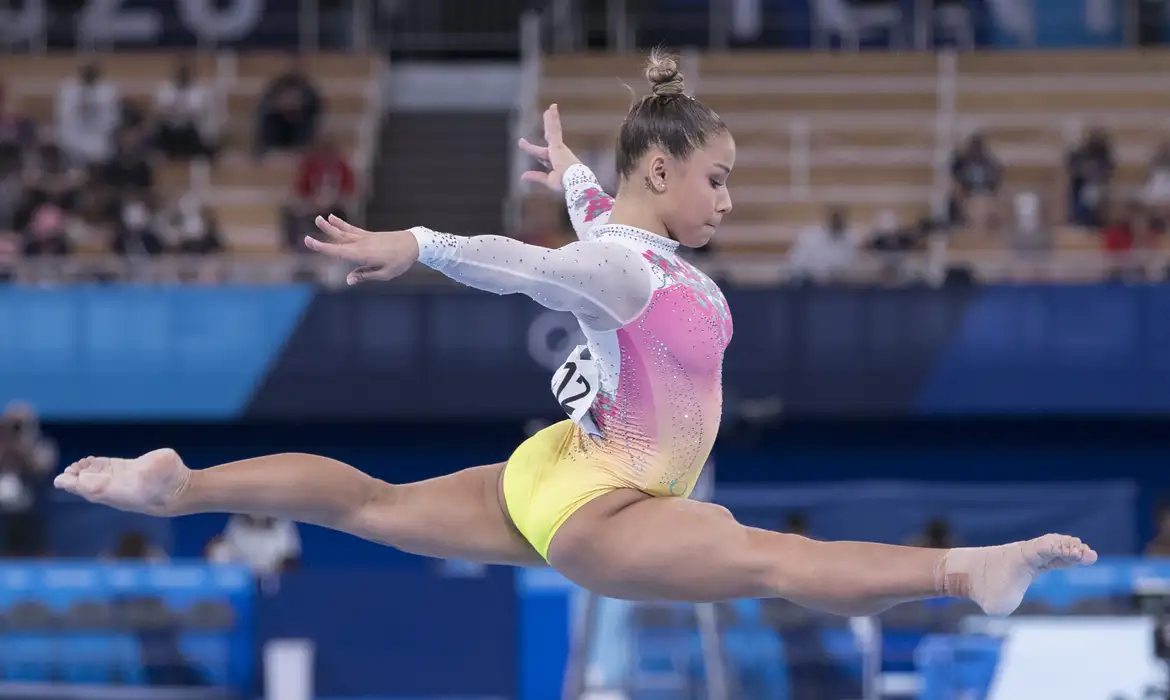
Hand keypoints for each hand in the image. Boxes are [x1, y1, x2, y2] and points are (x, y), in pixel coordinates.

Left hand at [54, 448, 191, 516]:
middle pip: (84, 481)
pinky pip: (107, 465)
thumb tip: (74, 479)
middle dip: (74, 473)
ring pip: (93, 471)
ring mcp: (119, 475)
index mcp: (106, 494)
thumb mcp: (121, 489)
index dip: (70, 482)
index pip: (81, 488)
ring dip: (84, 467)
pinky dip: (95, 462)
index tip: (66, 474)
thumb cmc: (148, 492)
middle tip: (73, 467)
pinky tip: (89, 460)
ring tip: (81, 463)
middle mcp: (110, 486)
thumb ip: (97, 486)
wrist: (175, 487)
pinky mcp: (129, 466)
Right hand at [306, 214, 418, 284]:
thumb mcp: (384, 274)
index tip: (308, 241)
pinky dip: (342, 224)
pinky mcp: (369, 234)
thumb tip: (348, 280)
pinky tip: (334, 218)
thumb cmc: (399, 262)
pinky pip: (352, 229)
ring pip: (343, 232)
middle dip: (322, 239)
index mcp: (363, 254)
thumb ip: (365, 275)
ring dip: (330, 226)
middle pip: (338, 241)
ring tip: (319, 219)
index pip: (338, 251)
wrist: (413, 244)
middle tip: (306, 237)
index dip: (322, 248)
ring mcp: (364, 237)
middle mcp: (361, 244)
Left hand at [517, 104, 581, 191]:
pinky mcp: (558, 144)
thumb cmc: (565, 183)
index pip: (542, 154)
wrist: (575, 181)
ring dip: (551, 119)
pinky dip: (553, 118)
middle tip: (545, 114)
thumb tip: (522, 176)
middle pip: (549, 137)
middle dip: (547, 127)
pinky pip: (555, 128)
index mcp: (556, 162)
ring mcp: (558, 147)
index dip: (532, 149)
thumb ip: (536, 176)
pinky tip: (552, 107)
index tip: (522, 142)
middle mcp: (558, 153)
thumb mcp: (548, 180)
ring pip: (553, 130)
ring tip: (550, 107)